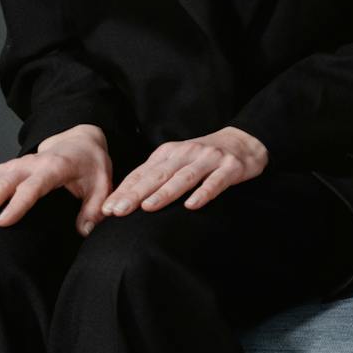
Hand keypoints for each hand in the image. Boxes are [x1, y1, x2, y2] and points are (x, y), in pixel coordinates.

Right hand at [0, 124, 112, 233]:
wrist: (79, 141)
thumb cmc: (90, 164)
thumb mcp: (102, 183)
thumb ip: (93, 208)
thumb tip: (84, 231)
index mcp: (54, 167)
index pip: (32, 187)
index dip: (17, 204)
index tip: (3, 221)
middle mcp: (30, 164)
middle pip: (4, 183)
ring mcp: (15, 165)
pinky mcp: (6, 169)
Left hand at [103, 126, 266, 216]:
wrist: (245, 141)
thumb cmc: (204, 157)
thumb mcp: (177, 160)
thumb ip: (155, 175)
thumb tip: (122, 198)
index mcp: (169, 152)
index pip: (142, 173)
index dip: (124, 191)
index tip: (107, 208)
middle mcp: (187, 153)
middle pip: (158, 175)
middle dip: (136, 193)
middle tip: (118, 210)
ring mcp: (210, 159)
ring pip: (184, 177)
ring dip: (165, 193)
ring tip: (148, 207)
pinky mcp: (231, 167)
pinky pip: (216, 182)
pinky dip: (204, 193)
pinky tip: (192, 205)